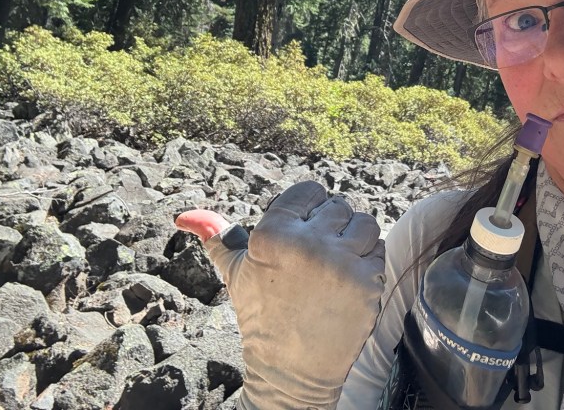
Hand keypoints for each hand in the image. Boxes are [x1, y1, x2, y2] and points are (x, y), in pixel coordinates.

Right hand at [176, 181, 384, 409]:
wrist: (290, 371)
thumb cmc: (263, 317)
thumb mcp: (236, 275)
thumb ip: (218, 238)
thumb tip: (185, 216)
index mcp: (273, 234)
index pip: (309, 191)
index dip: (309, 211)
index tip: (302, 235)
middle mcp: (308, 243)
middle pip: (339, 206)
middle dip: (331, 228)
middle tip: (316, 261)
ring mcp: (341, 263)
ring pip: (364, 223)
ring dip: (355, 241)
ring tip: (336, 266)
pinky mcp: (369, 282)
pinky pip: (378, 249)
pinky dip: (369, 262)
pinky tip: (348, 283)